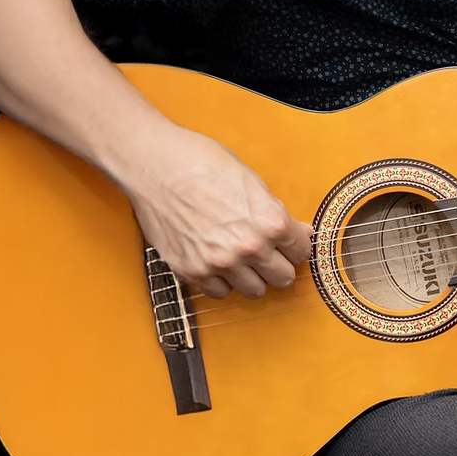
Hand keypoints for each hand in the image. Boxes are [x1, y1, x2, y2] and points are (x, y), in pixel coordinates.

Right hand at [122, 124, 312, 298]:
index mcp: (270, 222)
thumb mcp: (251, 180)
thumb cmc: (200, 162)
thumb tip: (298, 232)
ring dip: (252, 277)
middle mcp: (248, 247)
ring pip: (255, 291)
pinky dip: (221, 281)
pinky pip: (220, 293)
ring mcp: (220, 263)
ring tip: (241, 259)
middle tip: (268, 255)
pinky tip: (217, 263)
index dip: (296, 246)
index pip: (302, 252)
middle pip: (283, 278)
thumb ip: (274, 212)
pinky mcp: (193, 272)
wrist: (154, 165)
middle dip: (279, 265)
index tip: (290, 245)